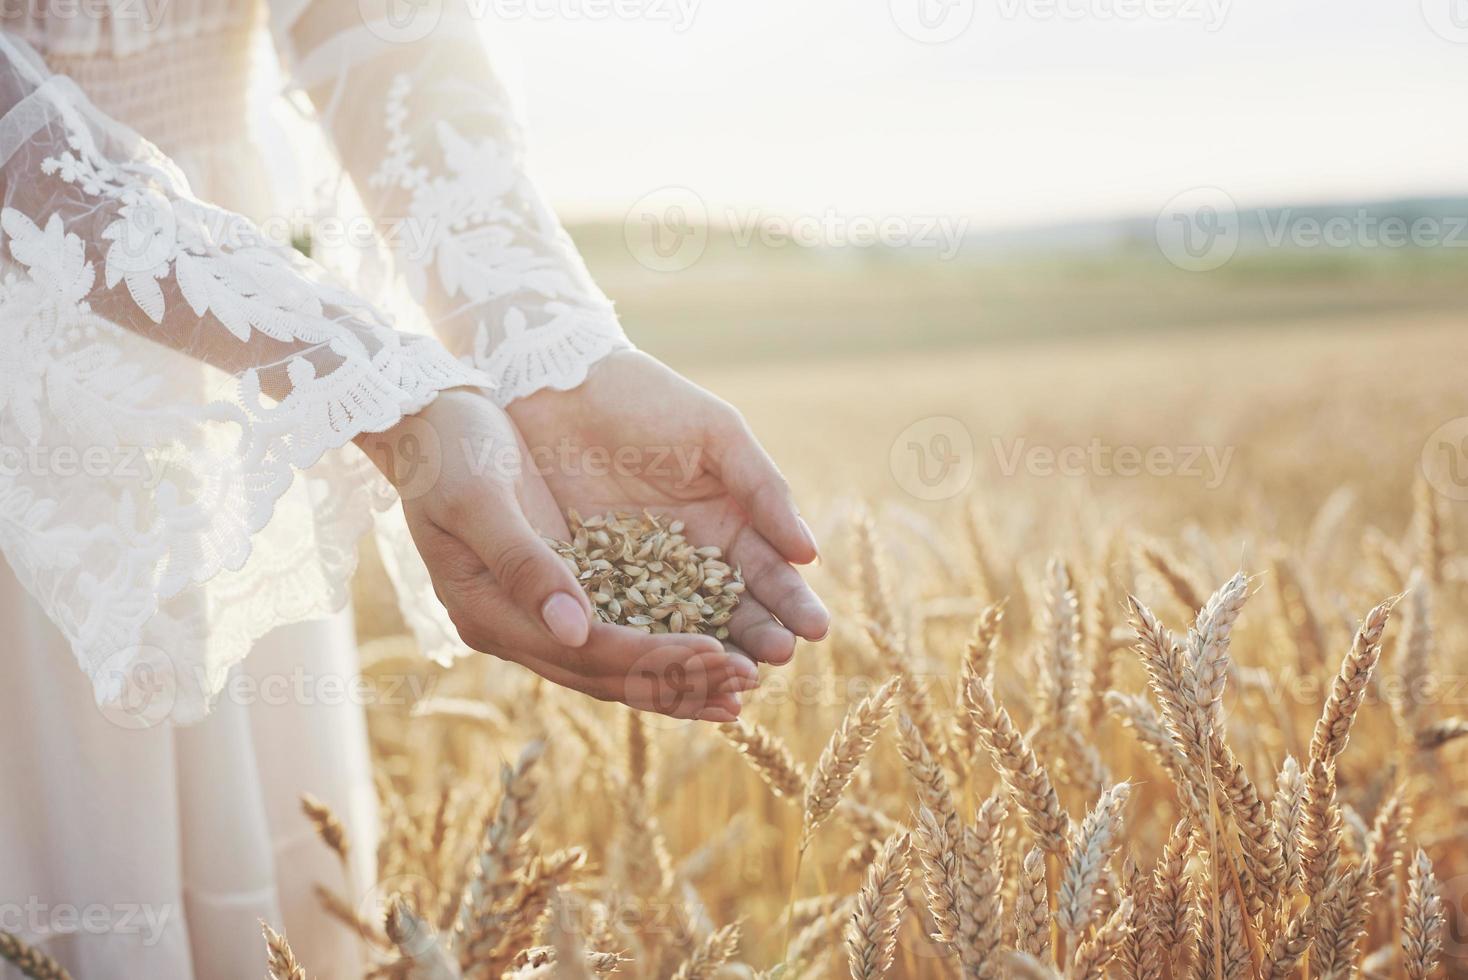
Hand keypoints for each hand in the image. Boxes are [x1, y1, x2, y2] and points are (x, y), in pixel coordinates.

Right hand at [356, 390, 757, 720]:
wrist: (428, 425)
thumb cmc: (449, 451)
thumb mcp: (479, 498)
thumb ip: (524, 564)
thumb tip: (576, 630)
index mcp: (489, 614)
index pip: (586, 652)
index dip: (652, 658)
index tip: (717, 653)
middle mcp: (513, 628)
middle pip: (606, 674)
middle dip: (678, 682)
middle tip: (747, 687)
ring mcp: (535, 616)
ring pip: (614, 667)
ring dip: (676, 681)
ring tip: (740, 693)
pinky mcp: (557, 594)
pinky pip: (616, 636)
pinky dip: (662, 650)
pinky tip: (710, 652)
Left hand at [507, 351, 828, 665]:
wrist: (560, 383)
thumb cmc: (647, 400)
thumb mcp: (716, 434)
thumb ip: (762, 488)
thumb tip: (808, 552)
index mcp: (730, 525)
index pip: (770, 576)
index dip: (792, 603)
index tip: (814, 628)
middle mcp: (690, 560)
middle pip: (732, 613)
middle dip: (759, 638)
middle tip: (778, 659)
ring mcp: (638, 577)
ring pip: (679, 629)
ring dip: (708, 654)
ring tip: (732, 676)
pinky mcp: (587, 584)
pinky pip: (618, 623)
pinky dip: (640, 648)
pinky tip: (661, 668)